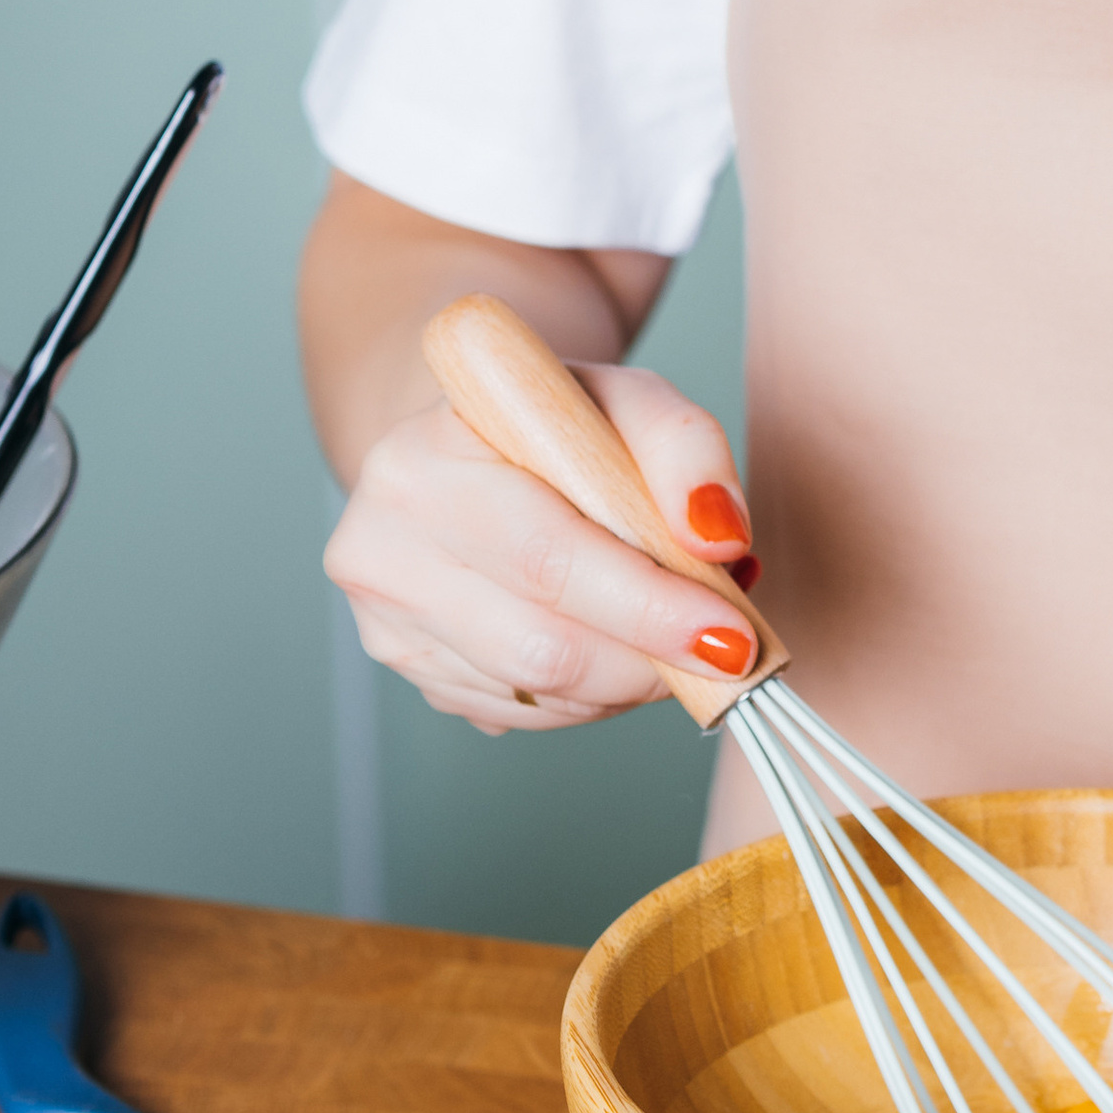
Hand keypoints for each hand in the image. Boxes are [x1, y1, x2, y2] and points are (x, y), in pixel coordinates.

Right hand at [323, 364, 757, 735]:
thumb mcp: (624, 397)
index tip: (731, 635)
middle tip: (726, 651)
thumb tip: (718, 538)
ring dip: (628, 681)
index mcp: (420, 462)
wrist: (468, 447)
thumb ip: (684, 447)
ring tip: (672, 630)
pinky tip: (616, 644)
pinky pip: (521, 715)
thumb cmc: (550, 421)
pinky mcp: (409, 671)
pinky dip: (592, 695)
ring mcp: (386, 622)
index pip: (548, 558)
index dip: (648, 607)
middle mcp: (380, 548)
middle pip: (539, 647)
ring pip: (536, 694)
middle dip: (651, 661)